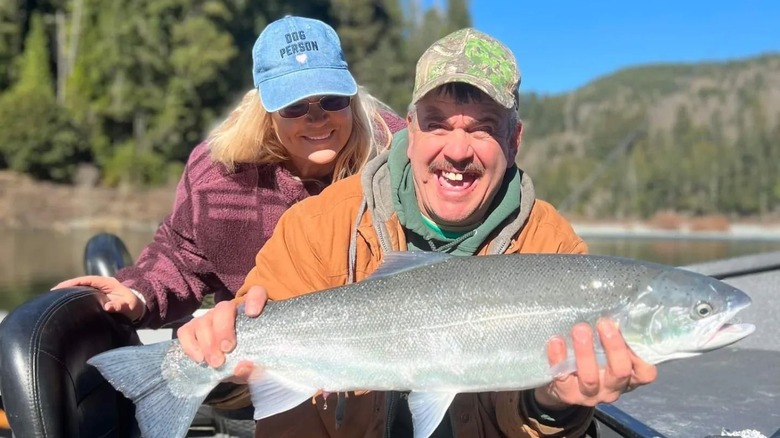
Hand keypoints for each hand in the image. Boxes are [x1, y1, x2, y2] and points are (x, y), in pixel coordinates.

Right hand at [54, 276, 143, 320]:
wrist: (138, 308)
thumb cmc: (133, 307)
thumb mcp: (128, 306)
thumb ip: (119, 306)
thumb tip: (107, 306)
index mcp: (108, 283)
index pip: (88, 280)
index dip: (74, 282)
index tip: (61, 287)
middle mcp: (101, 284)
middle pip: (81, 282)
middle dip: (67, 286)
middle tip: (53, 293)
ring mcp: (99, 289)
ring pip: (81, 288)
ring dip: (69, 291)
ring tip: (54, 298)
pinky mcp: (97, 296)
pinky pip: (84, 294)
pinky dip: (74, 296)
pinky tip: (64, 302)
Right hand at [177, 285, 267, 371]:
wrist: (234, 367)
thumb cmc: (252, 361)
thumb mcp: (258, 368)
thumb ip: (254, 369)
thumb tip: (242, 367)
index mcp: (253, 312)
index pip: (256, 292)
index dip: (254, 299)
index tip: (253, 313)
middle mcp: (230, 311)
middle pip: (224, 308)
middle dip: (223, 328)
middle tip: (227, 349)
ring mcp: (210, 319)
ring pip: (204, 320)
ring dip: (208, 342)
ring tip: (216, 362)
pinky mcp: (193, 329)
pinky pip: (185, 331)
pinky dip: (190, 345)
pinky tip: (199, 359)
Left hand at [535, 319, 657, 409]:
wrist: (562, 387)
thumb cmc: (593, 361)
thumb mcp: (607, 353)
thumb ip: (614, 337)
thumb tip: (614, 309)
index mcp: (627, 377)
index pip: (645, 373)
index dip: (642, 356)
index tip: (630, 332)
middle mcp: (612, 388)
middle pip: (620, 372)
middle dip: (613, 347)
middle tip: (604, 323)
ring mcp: (590, 394)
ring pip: (590, 377)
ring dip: (585, 352)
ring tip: (580, 329)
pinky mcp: (568, 394)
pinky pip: (563, 377)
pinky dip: (559, 357)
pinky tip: (556, 341)